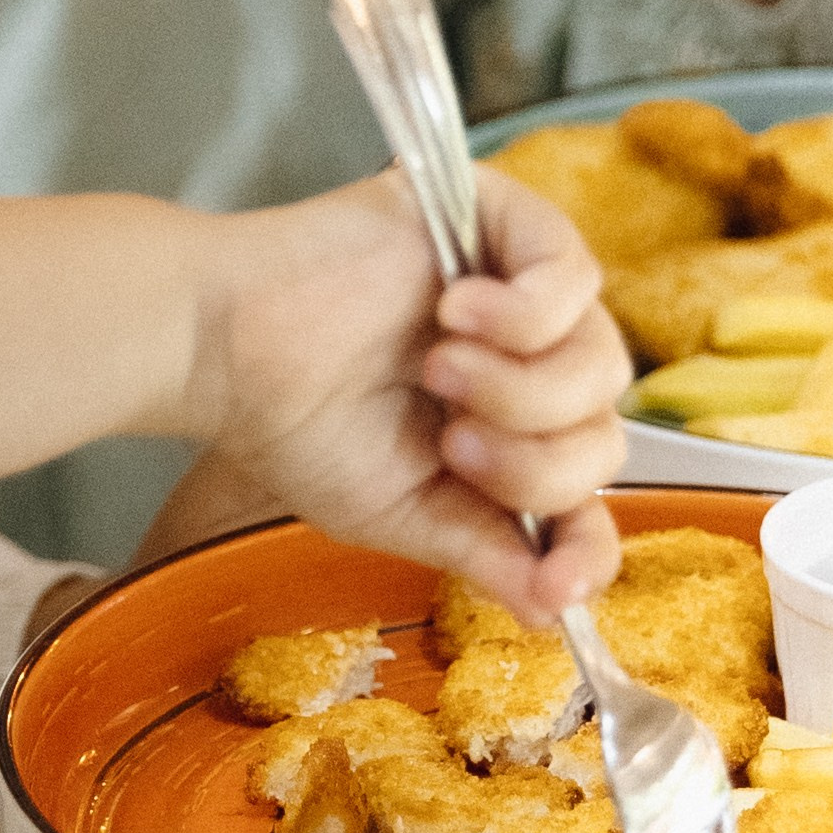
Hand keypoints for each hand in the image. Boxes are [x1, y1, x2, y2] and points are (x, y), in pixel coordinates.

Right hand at [185, 168, 628, 622]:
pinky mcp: (507, 221)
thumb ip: (484, 551)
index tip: (560, 583)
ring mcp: (523, 289)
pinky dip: (525, 312)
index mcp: (508, 432)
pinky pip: (575, 274)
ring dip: (518, 387)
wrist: (228, 349)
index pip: (589, 491)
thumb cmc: (293, 423)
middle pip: (604, 432)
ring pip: (601, 359)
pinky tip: (452, 312)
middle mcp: (530, 361)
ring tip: (436, 369)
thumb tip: (557, 611)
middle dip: (531, 461)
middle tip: (451, 441)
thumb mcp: (400, 512)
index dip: (589, 543)